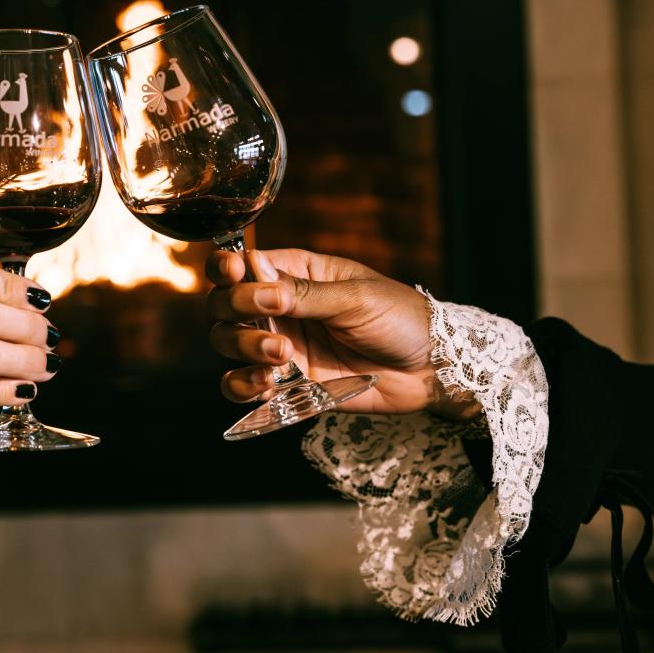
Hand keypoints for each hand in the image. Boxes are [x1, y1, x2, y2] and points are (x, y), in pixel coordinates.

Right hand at [207, 249, 473, 417]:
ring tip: (281, 357)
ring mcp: (279, 347)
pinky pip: (245, 387)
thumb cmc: (400, 318)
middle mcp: (277, 309)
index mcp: (294, 274)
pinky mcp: (288, 384)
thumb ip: (305, 292)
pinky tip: (267, 385)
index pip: (240, 265)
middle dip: (236, 312)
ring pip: (228, 345)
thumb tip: (255, 273)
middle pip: (222, 306)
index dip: (225, 267)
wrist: (431, 370)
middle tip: (274, 321)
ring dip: (242, 349)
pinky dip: (244, 386)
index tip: (233, 272)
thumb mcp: (357, 297)